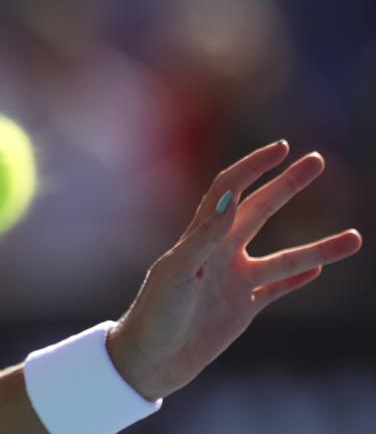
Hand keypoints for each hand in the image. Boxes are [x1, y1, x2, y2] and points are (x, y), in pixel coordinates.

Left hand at [107, 140, 363, 399]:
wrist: (150, 358)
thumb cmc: (156, 312)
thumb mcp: (177, 271)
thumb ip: (204, 235)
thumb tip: (232, 196)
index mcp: (200, 237)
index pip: (229, 189)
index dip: (252, 167)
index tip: (281, 148)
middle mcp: (220, 252)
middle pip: (260, 210)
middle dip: (287, 185)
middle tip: (316, 161)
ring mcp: (233, 279)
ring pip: (285, 257)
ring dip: (318, 247)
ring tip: (355, 238)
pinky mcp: (243, 308)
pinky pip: (277, 288)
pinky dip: (299, 279)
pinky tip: (322, 267)